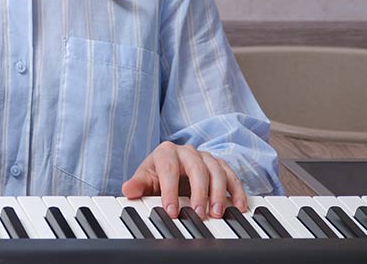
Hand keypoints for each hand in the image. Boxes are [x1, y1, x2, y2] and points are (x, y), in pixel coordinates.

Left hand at [120, 141, 247, 219]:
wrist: (171, 167)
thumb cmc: (157, 174)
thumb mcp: (145, 179)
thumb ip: (138, 185)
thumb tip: (128, 190)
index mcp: (166, 152)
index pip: (169, 169)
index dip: (170, 190)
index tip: (171, 211)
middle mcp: (188, 151)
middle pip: (197, 168)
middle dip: (199, 193)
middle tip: (198, 214)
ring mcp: (206, 157)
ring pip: (216, 171)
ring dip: (218, 193)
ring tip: (217, 213)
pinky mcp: (220, 166)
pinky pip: (231, 175)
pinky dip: (237, 190)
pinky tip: (238, 206)